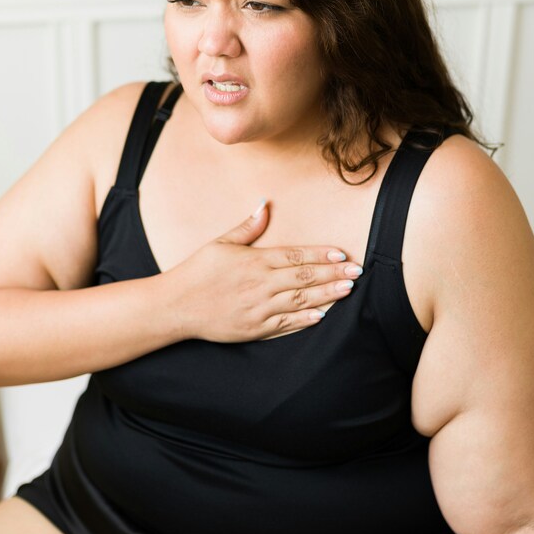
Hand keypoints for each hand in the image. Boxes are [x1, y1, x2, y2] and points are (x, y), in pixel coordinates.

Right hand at [166, 200, 362, 341]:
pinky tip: (321, 315)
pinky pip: (285, 324)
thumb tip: (265, 204)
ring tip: (348, 289)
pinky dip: (305, 320)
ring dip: (327, 295)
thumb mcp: (220, 243)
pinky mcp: (254, 329)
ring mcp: (258, 308)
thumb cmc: (197, 271)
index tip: (342, 254)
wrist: (176, 306)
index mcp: (254, 261)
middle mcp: (260, 285)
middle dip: (334, 274)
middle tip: (358, 271)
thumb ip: (247, 227)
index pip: (296, 256)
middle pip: (304, 278)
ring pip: (300, 300)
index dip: (321, 255)